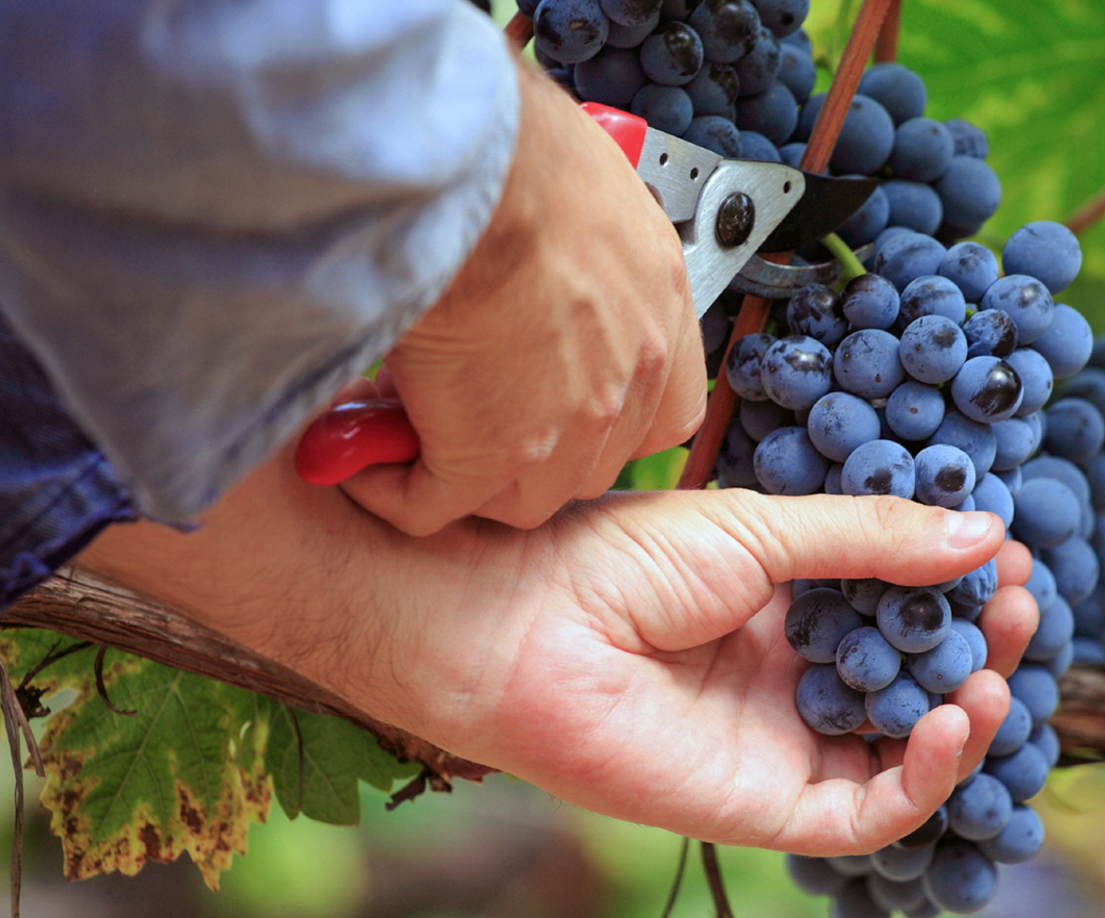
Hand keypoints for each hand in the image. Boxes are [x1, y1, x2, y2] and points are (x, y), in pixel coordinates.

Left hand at [77, 450, 1037, 855]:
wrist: (521, 620)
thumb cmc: (619, 559)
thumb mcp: (763, 530)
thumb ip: (870, 540)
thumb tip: (987, 530)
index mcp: (787, 610)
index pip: (902, 612)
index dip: (960, 590)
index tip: (1009, 554)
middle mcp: (791, 680)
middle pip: (916, 682)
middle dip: (976, 647)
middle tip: (1019, 603)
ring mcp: (782, 744)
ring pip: (903, 752)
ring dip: (965, 713)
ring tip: (997, 661)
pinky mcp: (766, 804)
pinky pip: (867, 810)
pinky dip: (924, 776)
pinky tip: (954, 719)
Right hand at [337, 63, 705, 535]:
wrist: (473, 168)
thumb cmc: (517, 146)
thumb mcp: (583, 184)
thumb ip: (577, 240)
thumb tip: (531, 242)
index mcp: (657, 303)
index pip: (665, 410)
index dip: (609, 422)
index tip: (560, 405)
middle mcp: (628, 372)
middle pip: (590, 463)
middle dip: (531, 452)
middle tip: (469, 413)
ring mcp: (566, 425)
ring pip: (518, 495)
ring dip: (462, 474)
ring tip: (410, 431)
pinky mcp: (489, 454)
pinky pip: (432, 504)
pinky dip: (392, 488)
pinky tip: (360, 450)